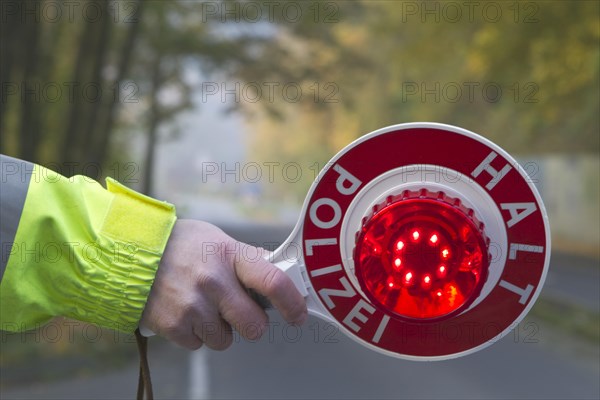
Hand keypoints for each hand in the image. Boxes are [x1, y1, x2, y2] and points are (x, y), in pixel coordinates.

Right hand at [139, 219, 306, 349]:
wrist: (128, 251)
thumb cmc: (179, 244)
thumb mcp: (217, 240)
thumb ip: (247, 259)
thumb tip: (278, 272)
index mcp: (230, 255)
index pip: (273, 282)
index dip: (292, 303)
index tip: (298, 315)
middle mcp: (214, 281)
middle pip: (254, 325)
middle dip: (251, 324)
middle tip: (237, 311)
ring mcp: (193, 305)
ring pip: (225, 340)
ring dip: (219, 329)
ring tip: (201, 305)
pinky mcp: (174, 325)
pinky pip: (199, 345)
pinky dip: (194, 334)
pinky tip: (183, 311)